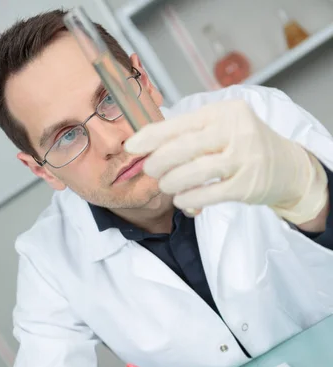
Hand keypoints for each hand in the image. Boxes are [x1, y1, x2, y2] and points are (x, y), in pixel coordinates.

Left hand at [125, 99, 326, 223]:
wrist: (286, 167)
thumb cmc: (243, 146)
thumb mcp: (221, 128)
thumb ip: (190, 134)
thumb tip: (147, 146)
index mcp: (223, 112)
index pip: (179, 124)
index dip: (151, 137)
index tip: (131, 146)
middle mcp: (235, 130)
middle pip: (183, 147)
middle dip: (158, 162)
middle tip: (150, 171)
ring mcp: (244, 158)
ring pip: (194, 172)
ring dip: (172, 183)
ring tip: (166, 186)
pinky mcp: (247, 185)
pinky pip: (209, 194)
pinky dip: (190, 199)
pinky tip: (183, 201)